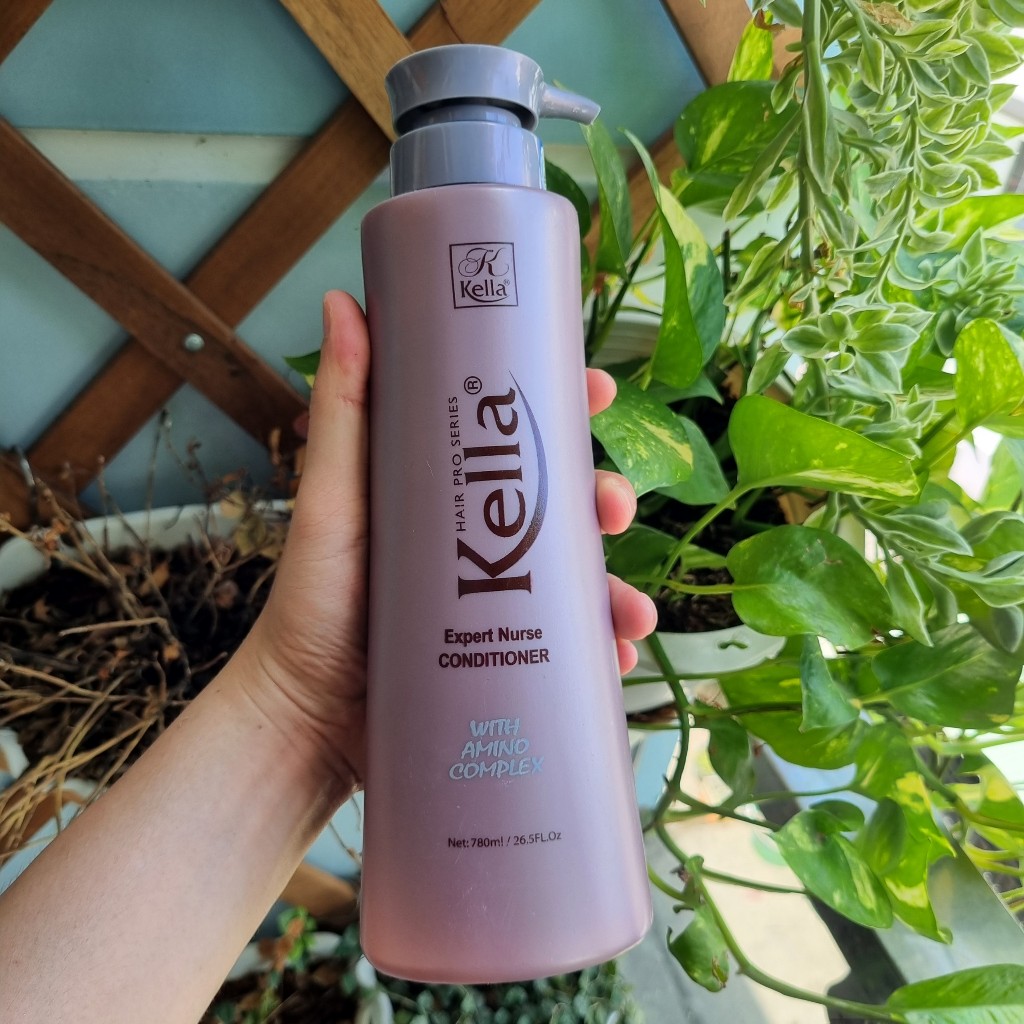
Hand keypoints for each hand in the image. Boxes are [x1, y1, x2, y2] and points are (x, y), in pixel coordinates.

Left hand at [241, 291, 655, 789]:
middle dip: (604, 499)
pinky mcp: (503, 657)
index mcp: (446, 491)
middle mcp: (478, 541)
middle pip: (561, 505)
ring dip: (617, 588)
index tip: (597, 388)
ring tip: (630, 614)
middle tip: (615, 508)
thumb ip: (342, 406)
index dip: (565, 406)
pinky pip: (568, 649)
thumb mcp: (334, 496)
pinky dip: (601, 650)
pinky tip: (617, 658)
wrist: (307, 717)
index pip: (516, 436)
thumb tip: (343, 302)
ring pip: (577, 580)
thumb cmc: (313, 600)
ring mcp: (494, 602)